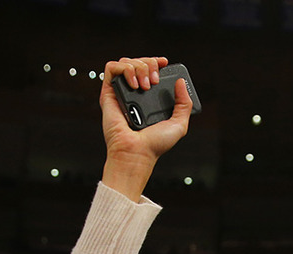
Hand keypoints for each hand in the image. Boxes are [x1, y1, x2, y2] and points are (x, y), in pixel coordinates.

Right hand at [100, 57, 192, 200]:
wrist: (137, 152)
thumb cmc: (154, 145)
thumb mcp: (179, 125)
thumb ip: (184, 104)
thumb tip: (181, 83)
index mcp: (148, 100)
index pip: (149, 70)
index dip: (156, 62)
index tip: (164, 63)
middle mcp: (134, 94)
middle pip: (139, 62)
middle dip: (149, 64)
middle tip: (154, 81)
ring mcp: (121, 93)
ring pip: (126, 62)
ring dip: (138, 67)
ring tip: (144, 86)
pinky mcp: (108, 93)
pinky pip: (112, 67)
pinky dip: (125, 70)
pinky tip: (134, 85)